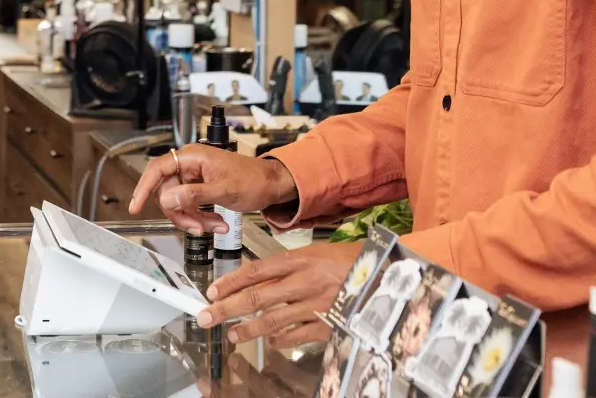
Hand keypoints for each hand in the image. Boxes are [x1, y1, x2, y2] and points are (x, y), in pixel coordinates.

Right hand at [128, 145, 297, 234]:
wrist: (272, 185)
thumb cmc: (254, 180)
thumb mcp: (224, 190)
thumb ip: (194, 195)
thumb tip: (167, 199)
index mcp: (192, 157)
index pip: (158, 169)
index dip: (144, 187)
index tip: (136, 206)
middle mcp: (189, 164)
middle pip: (167, 192)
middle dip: (181, 213)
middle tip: (197, 227)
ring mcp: (194, 177)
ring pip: (178, 203)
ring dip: (193, 219)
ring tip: (214, 226)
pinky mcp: (200, 188)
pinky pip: (189, 206)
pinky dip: (200, 218)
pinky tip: (216, 223)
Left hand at [195, 241, 363, 348]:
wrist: (388, 275)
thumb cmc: (351, 262)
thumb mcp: (316, 253)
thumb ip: (288, 266)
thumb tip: (258, 279)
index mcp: (299, 259)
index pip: (255, 270)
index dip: (230, 282)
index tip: (212, 291)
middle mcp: (304, 281)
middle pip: (256, 296)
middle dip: (227, 307)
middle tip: (207, 316)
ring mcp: (315, 305)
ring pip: (272, 319)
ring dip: (248, 329)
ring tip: (233, 335)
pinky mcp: (327, 324)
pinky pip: (296, 335)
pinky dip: (280, 340)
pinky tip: (270, 342)